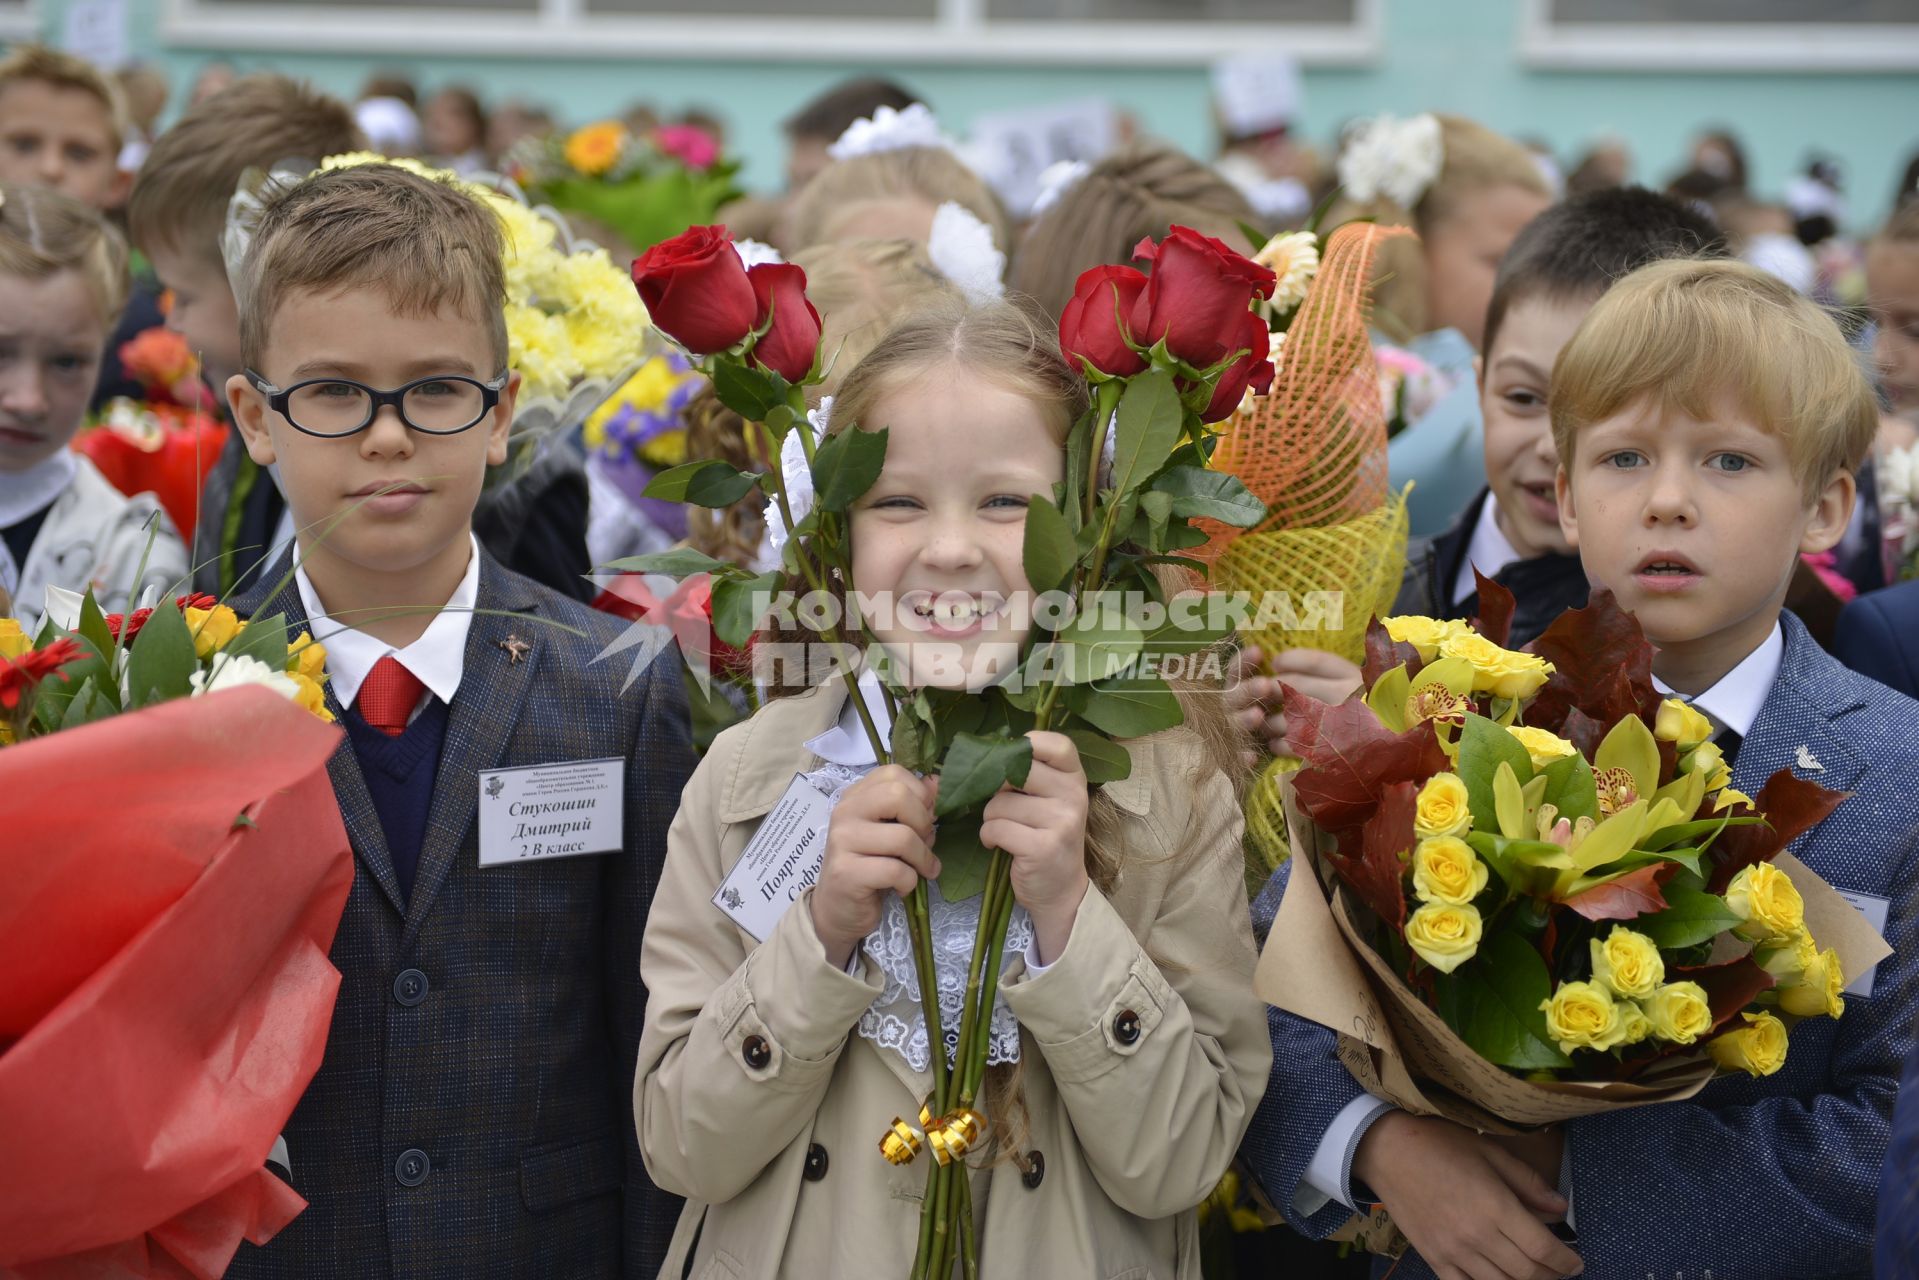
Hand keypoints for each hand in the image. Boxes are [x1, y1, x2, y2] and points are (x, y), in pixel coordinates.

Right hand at [810, 766, 939, 968]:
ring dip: (922, 859)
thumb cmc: (869, 868)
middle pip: (899, 796)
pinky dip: (909, 882)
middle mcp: (845, 812)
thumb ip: (911, 807)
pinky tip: (902, 888)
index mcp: (855, 797)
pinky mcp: (847, 872)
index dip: (919, 795)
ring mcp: (842, 841)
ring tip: (921, 870)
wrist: (836, 910)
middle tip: (924, 844)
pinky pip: (896, 870)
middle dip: (923, 823)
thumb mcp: (889, 832)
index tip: (924, 819)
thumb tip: (937, 782)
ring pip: (903, 837)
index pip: (894, 773)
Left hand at [981, 731, 1088, 964]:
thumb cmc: (1046, 837)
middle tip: (999, 804)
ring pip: (999, 803)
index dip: (1028, 745)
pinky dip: (988, 836)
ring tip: (1003, 830)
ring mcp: (1061, 821)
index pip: (1057, 744)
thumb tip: (985, 753)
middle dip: (995, 786)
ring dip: (990, 818)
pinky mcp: (1042, 847)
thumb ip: (1029, 775)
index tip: (1012, 760)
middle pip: (1016, 769)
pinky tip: (997, 845)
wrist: (1061, 890)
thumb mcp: (1049, 800)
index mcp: (1075, 779)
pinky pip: (995, 828)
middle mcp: (1073, 796)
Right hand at [1225, 646, 1280, 765]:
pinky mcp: (1229, 756)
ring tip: (1258, 715)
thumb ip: (1273, 680)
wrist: (1245, 753)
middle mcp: (1228, 709)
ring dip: (1243, 719)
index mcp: (1236, 690)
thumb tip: (1286, 660)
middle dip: (1248, 689)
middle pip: (1233, 696)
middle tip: (1265, 684)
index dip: (1244, 661)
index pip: (1236, 671)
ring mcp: (1227, 731)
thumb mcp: (1268, 695)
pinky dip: (1241, 757)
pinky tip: (1252, 757)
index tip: (1259, 651)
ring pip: (1232, 724)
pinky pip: (1233, 757)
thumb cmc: (1265, 715)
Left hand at [1227, 646, 1365, 761]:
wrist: (1390, 750)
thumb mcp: (1358, 687)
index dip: (1289, 660)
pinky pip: (1294, 745)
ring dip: (1271, 720)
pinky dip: (1278, 744)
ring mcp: (1337, 725)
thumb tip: (1282, 665)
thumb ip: (1329, 675)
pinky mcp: (1330, 752)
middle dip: (1272, 689)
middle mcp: (1346, 697)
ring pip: (1290, 716)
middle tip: (1262, 694)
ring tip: (1267, 723)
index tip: (1276, 663)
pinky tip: (1275, 743)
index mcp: (1354, 678)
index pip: (1314, 661)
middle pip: (1295, 685)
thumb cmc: (1371, 714)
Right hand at [1352, 1112, 1581, 1279]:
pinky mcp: (1434, 1258)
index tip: (1576, 1262)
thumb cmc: (1439, 1143)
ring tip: (1533, 1274)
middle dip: (1551, 1276)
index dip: (1566, 1262)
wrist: (1386, 1149)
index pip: (1543, 1249)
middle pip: (1527, 1273)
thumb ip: (1528, 1182)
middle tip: (1559, 1269)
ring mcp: (1453, 1251)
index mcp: (1495, 1206)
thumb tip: (1560, 1207)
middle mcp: (1477, 1235)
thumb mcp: (1490, 1151)